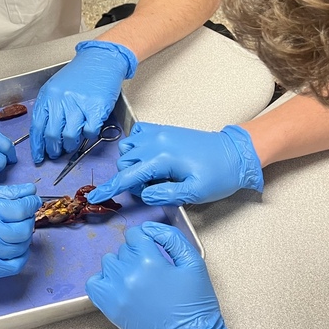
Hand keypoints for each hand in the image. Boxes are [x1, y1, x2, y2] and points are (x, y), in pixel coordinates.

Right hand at [0, 183, 41, 279]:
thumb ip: (4, 194)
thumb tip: (29, 191)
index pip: (21, 209)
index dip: (31, 204)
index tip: (31, 202)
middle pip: (24, 229)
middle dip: (28, 220)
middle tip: (23, 216)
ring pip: (21, 247)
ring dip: (24, 238)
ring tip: (16, 231)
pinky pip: (14, 266)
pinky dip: (21, 257)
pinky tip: (15, 249)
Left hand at [30, 40, 136, 162]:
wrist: (101, 60)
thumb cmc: (79, 76)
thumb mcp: (56, 88)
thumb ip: (49, 108)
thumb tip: (44, 136)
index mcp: (48, 95)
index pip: (37, 126)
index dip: (37, 146)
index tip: (39, 157)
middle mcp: (60, 99)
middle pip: (52, 135)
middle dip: (53, 149)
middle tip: (57, 152)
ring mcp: (78, 103)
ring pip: (70, 136)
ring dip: (70, 145)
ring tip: (72, 144)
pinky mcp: (96, 107)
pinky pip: (89, 131)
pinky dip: (87, 136)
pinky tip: (87, 131)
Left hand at [86, 222, 238, 328]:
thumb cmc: (195, 306)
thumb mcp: (194, 264)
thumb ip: (172, 238)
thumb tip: (149, 227)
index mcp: (150, 261)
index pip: (135, 234)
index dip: (145, 240)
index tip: (152, 251)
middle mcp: (129, 274)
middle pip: (123, 249)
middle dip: (136, 255)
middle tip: (152, 272)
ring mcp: (116, 292)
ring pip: (108, 263)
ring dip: (121, 267)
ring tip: (137, 280)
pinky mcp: (109, 309)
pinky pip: (93, 284)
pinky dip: (103, 281)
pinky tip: (119, 286)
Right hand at [88, 123, 262, 205]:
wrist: (235, 153)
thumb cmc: (219, 174)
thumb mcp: (195, 192)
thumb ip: (165, 194)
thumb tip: (144, 193)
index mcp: (162, 158)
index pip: (127, 176)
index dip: (109, 189)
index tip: (93, 197)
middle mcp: (156, 141)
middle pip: (125, 163)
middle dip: (131, 179)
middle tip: (154, 189)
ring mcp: (159, 133)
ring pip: (129, 149)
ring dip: (134, 164)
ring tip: (155, 176)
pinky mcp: (163, 130)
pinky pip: (137, 136)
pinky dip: (137, 148)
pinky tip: (151, 160)